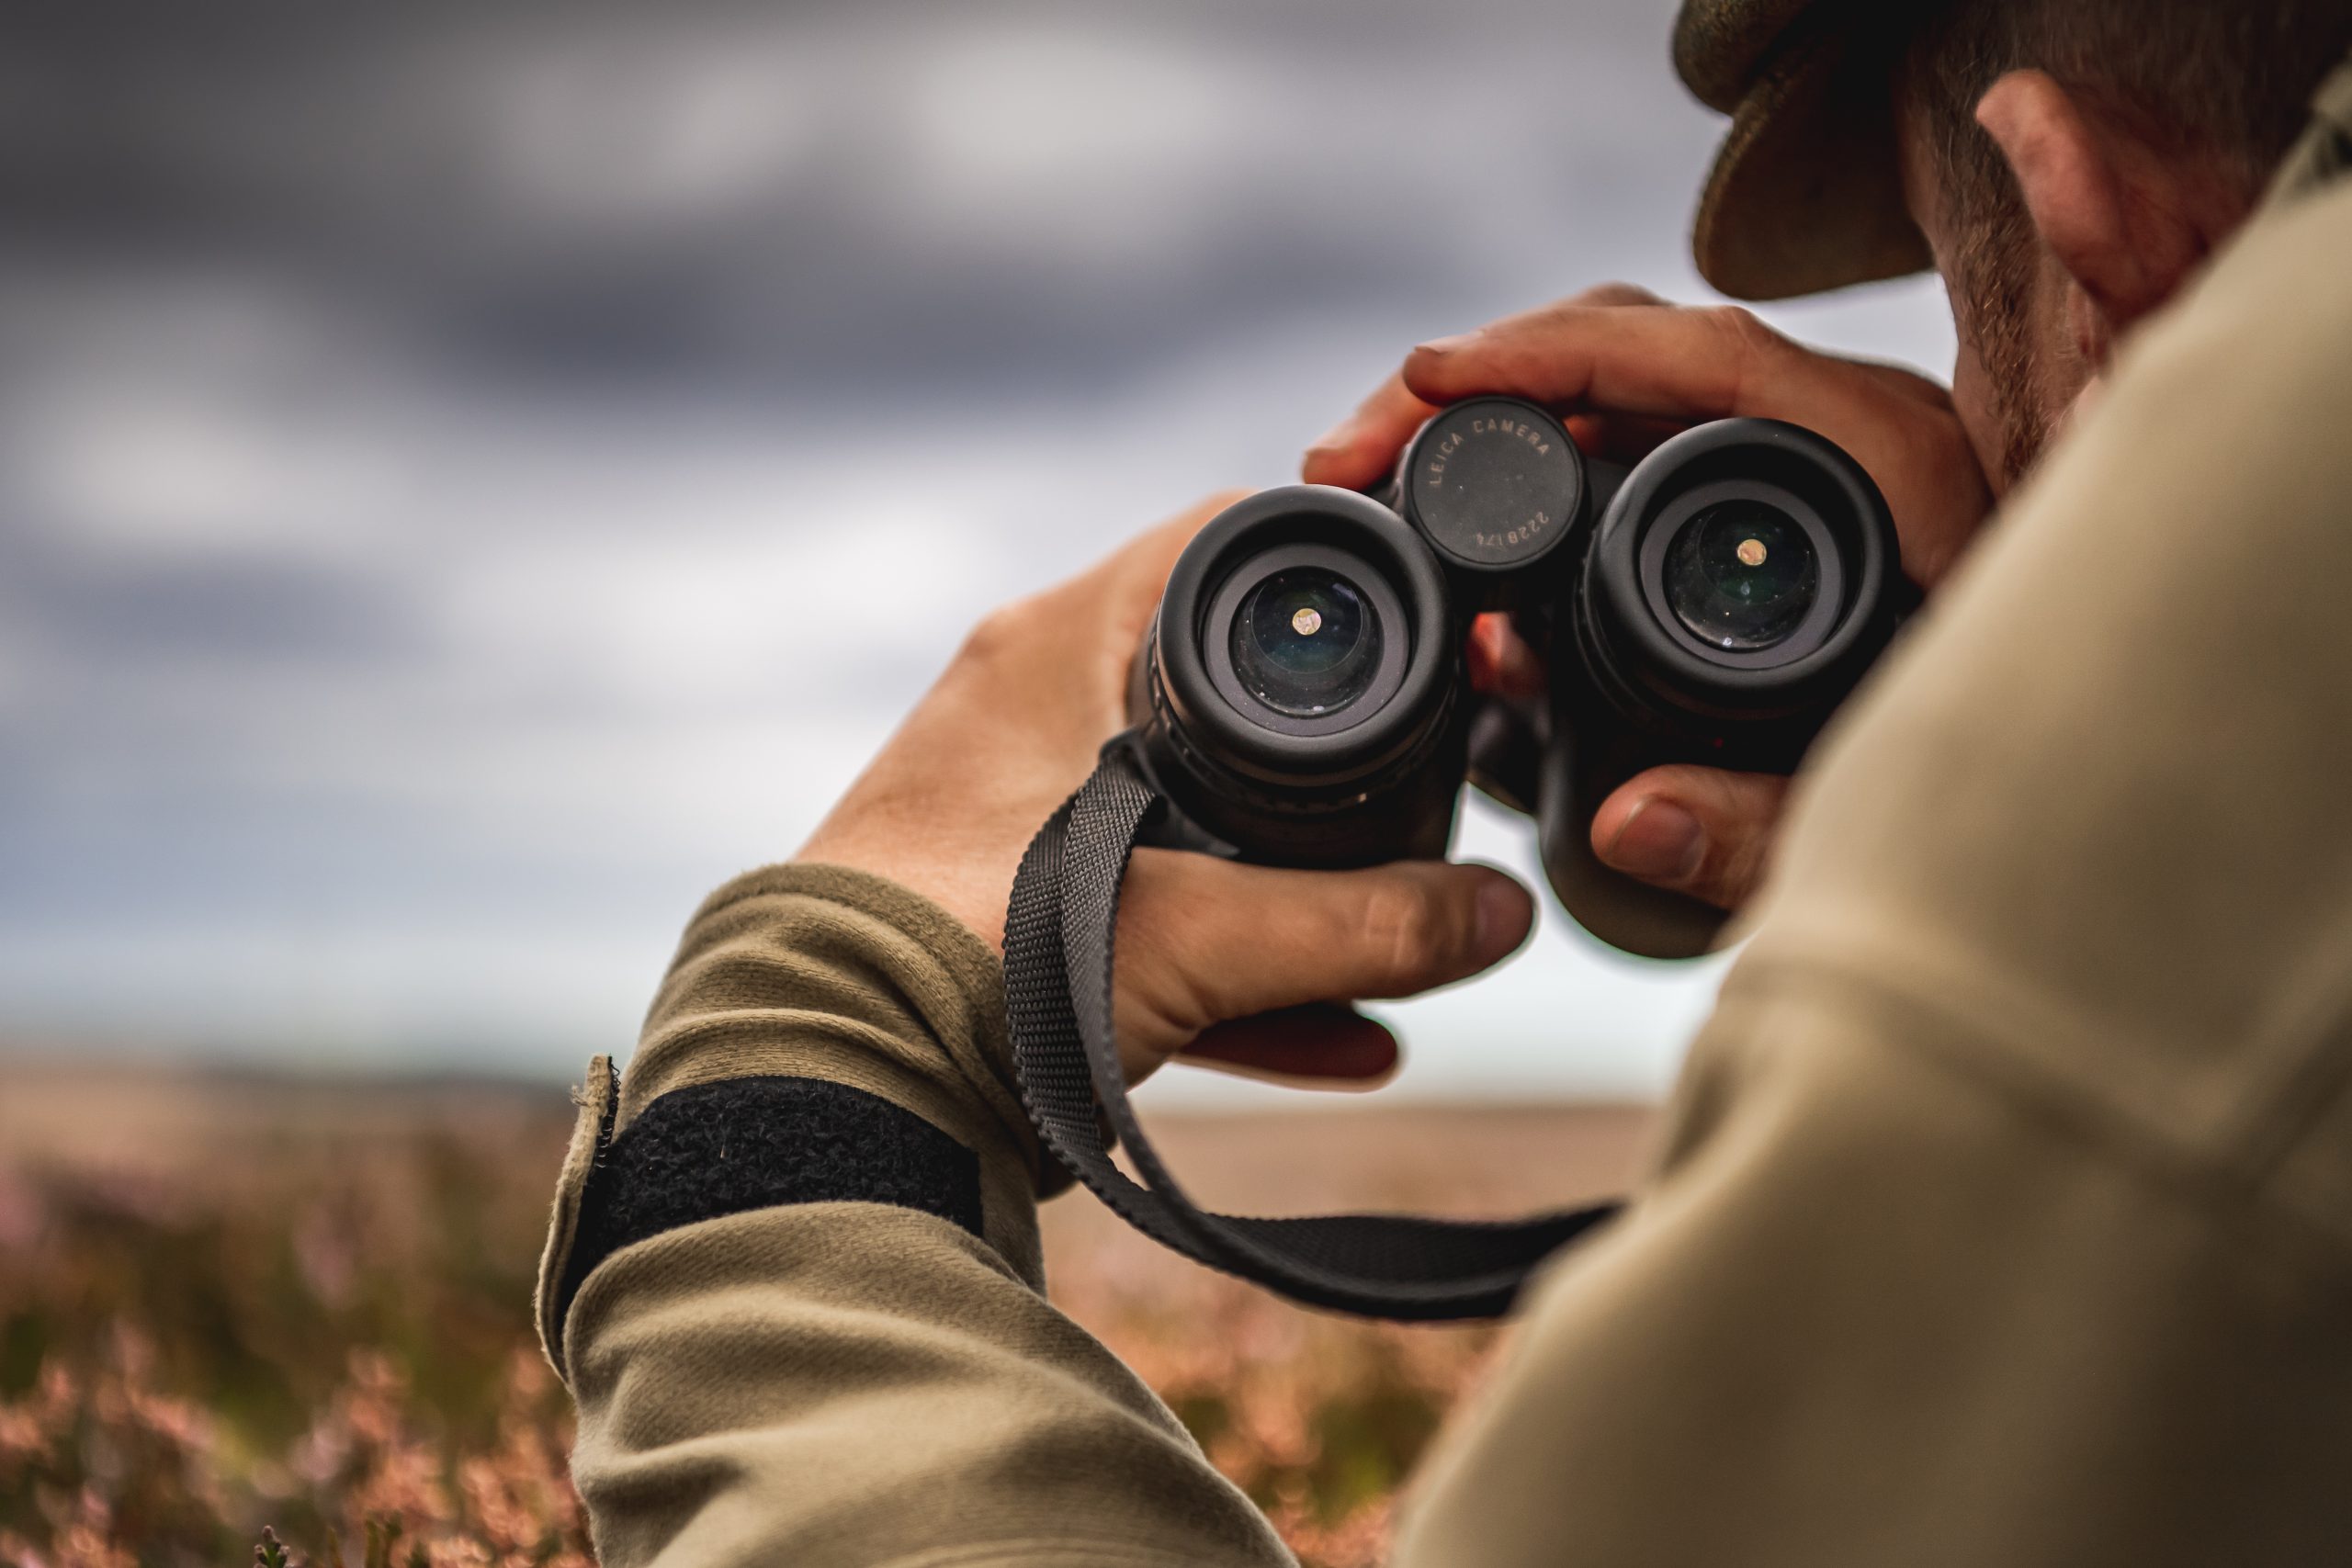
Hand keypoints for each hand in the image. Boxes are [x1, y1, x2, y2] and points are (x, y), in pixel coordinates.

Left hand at [798, 495, 1534, 1087]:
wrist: (832, 1088)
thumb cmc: (978, 962)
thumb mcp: (1196, 931)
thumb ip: (1362, 925)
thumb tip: (1501, 917)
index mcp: (1062, 643)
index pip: (1224, 542)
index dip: (1337, 570)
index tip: (1429, 628)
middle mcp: (1031, 705)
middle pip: (1223, 694)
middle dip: (1336, 770)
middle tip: (1430, 806)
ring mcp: (1016, 808)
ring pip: (1191, 817)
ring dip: (1293, 891)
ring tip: (1401, 951)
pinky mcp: (1011, 909)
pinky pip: (1151, 915)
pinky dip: (1239, 971)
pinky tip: (1347, 1040)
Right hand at [1304, 284, 1993, 911]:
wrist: (2064, 783)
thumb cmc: (2003, 778)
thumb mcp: (1883, 816)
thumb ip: (1768, 832)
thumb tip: (1627, 820)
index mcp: (1891, 471)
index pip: (1704, 359)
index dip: (1553, 354)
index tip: (1425, 383)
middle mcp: (1840, 440)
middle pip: (1632, 355)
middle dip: (1471, 391)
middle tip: (1347, 460)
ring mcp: (1791, 467)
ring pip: (1616, 399)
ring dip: (1485, 432)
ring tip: (1370, 491)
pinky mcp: (1750, 507)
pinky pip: (1626, 454)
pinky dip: (1526, 476)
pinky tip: (1455, 532)